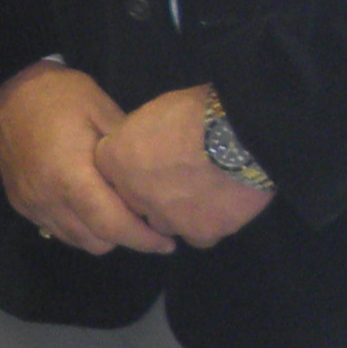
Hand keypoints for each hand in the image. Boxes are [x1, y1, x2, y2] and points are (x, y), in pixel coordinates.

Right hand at [0, 62, 175, 253]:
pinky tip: (89, 207)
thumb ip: (127, 152)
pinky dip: (78, 227)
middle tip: (146, 223)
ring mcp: (31, 204)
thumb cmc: (60, 96)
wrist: (7, 88)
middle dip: (126, 238)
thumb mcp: (104, 111)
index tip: (168, 241)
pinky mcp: (20, 203)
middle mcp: (48, 199)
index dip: (144, 239)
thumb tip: (152, 182)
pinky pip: (57, 230)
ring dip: (101, 235)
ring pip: (76, 240)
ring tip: (118, 215)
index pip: (113, 226)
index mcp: (71, 177)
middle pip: (97, 242)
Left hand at [93, 85, 274, 247]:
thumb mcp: (151, 111)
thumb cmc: (193, 112)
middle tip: (175, 177)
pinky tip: (218, 210)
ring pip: (164, 223)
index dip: (130, 166)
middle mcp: (132, 195)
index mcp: (114, 160)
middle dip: (149, 193)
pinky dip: (205, 225)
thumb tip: (141, 144)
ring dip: (176, 212)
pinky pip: (198, 236)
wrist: (237, 136)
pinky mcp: (201, 233)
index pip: (109, 172)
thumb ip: (137, 135)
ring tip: (200, 192)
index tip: (148, 159)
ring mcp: (166, 219)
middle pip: (134, 202)